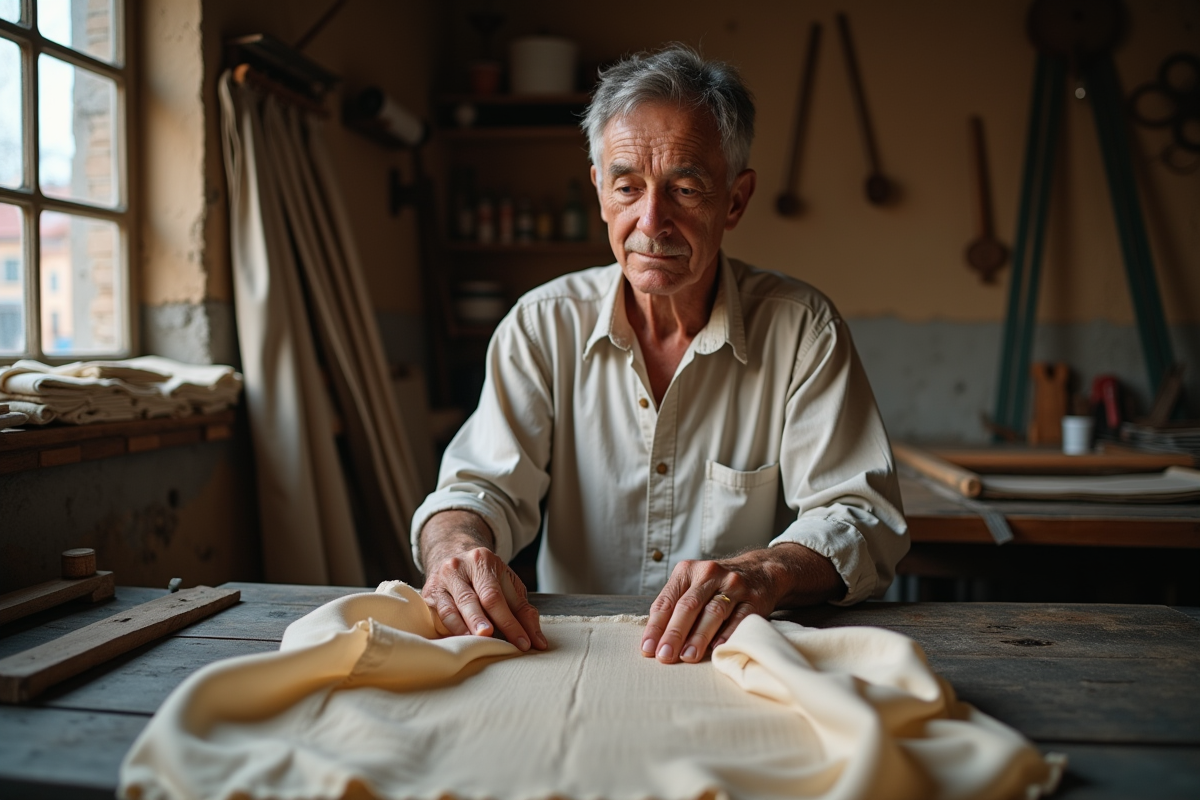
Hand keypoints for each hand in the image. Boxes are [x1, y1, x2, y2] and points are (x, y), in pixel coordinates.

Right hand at [418, 510, 546, 651]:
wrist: (452, 556)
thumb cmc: (485, 578)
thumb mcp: (507, 586)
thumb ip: (523, 612)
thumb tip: (539, 641)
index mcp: (482, 560)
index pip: (496, 595)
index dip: (510, 622)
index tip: (524, 643)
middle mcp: (458, 567)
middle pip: (472, 600)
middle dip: (482, 621)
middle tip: (491, 638)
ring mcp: (441, 580)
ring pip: (451, 608)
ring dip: (464, 627)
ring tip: (475, 642)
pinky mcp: (429, 593)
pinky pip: (438, 614)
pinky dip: (449, 629)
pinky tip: (459, 640)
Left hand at [640, 557, 771, 663]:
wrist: (759, 571)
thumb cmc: (716, 585)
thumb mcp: (692, 586)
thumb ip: (675, 607)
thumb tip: (655, 642)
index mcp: (687, 571)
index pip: (667, 600)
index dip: (656, 626)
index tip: (648, 648)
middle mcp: (709, 574)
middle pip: (688, 606)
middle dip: (674, 633)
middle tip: (664, 655)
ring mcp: (733, 585)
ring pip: (713, 612)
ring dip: (699, 636)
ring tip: (688, 656)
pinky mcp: (753, 599)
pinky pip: (738, 618)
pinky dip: (726, 634)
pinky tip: (716, 648)